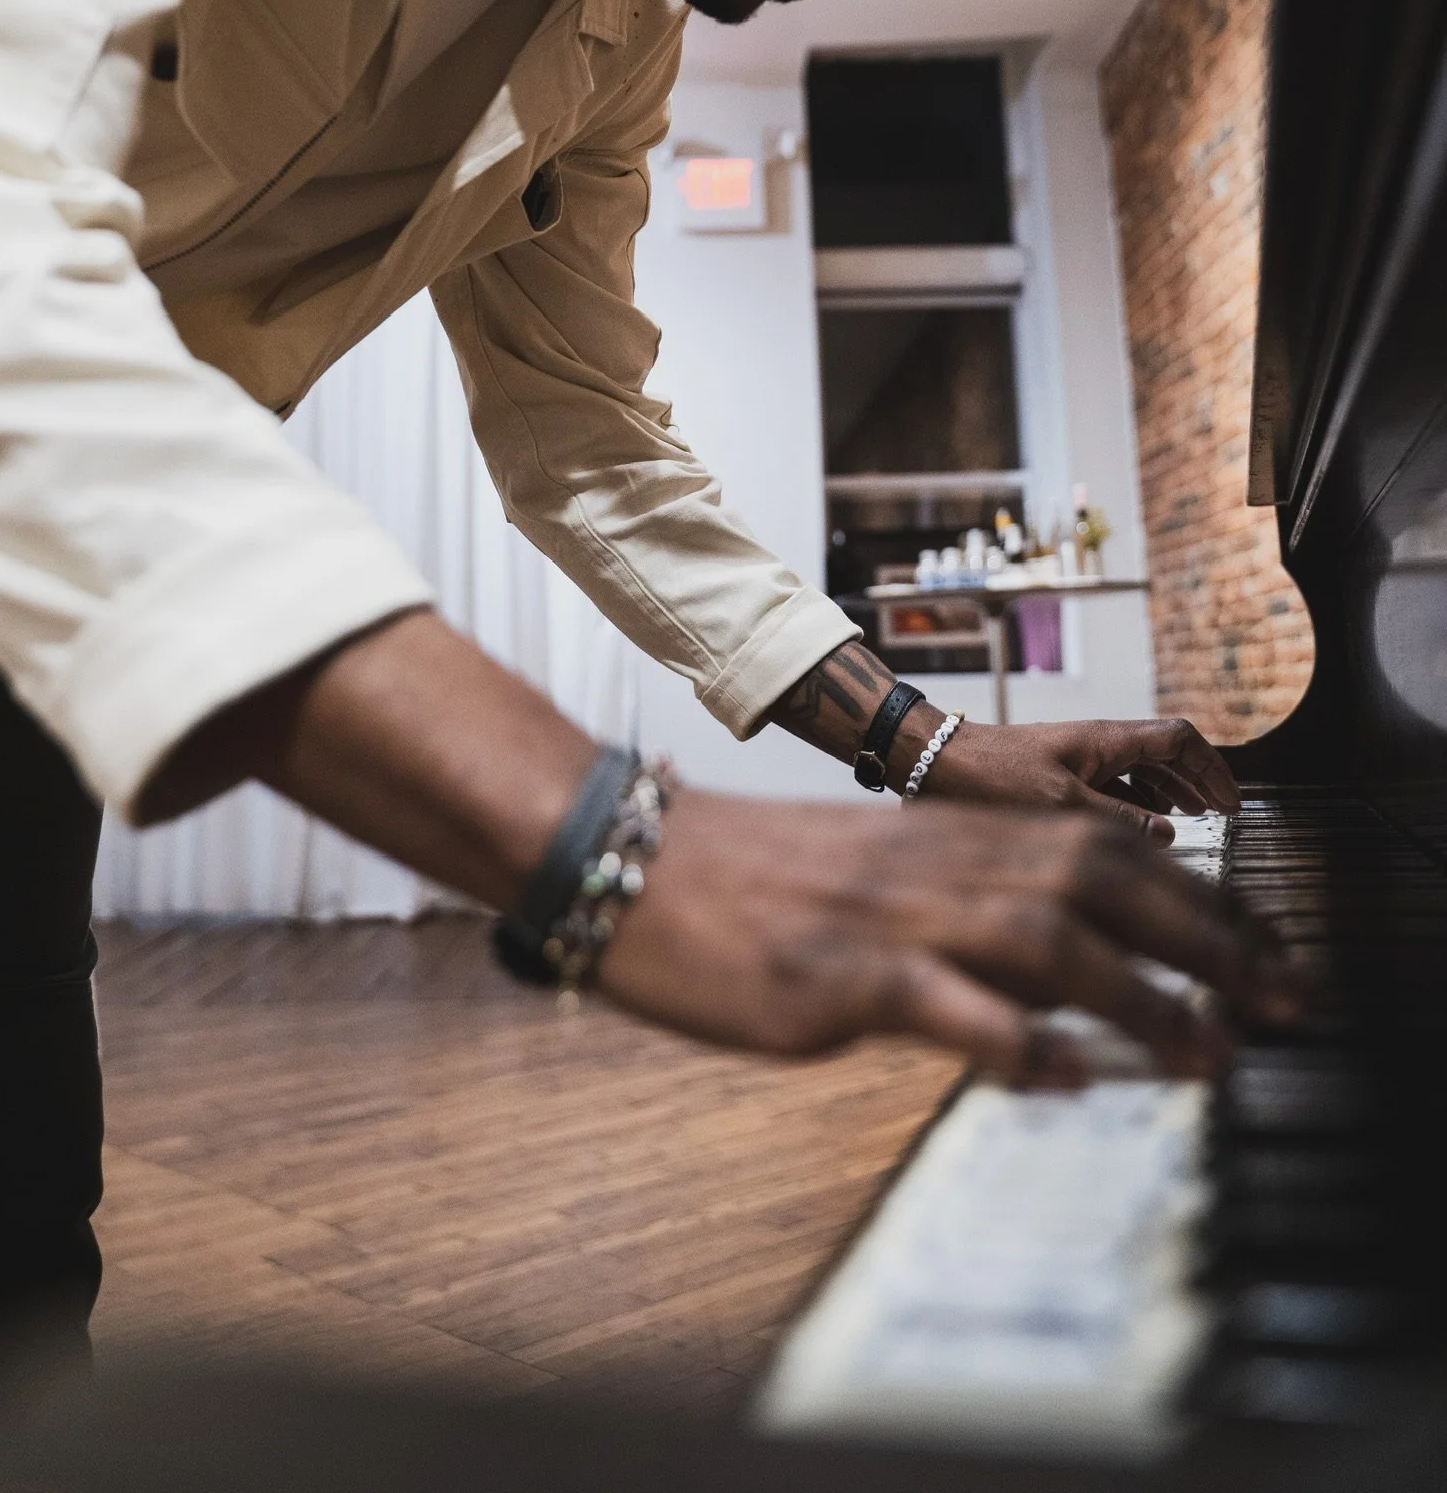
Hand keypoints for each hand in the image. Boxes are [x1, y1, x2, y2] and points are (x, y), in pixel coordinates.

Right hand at [601, 789, 1296, 1082]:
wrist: (632, 861)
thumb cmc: (752, 879)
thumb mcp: (877, 882)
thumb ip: (966, 916)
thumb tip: (1061, 992)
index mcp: (950, 839)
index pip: (1106, 849)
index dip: (1201, 898)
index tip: (1266, 952)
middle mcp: (937, 864)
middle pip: (1102, 879)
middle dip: (1208, 940)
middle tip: (1280, 1000)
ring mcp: (889, 915)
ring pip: (1043, 932)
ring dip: (1140, 994)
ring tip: (1205, 1050)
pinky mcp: (833, 972)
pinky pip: (939, 999)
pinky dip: (1008, 1038)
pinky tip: (1058, 1075)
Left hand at [914, 715, 1240, 843]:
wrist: (932, 763)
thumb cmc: (987, 777)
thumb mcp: (1060, 805)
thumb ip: (1118, 821)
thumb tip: (1168, 835)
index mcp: (1105, 740)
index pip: (1179, 737)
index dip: (1213, 767)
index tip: (1232, 802)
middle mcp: (1097, 745)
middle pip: (1165, 754)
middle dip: (1197, 781)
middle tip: (1222, 814)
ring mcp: (1078, 760)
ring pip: (1139, 771)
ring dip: (1168, 794)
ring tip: (1189, 821)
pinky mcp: (1058, 778)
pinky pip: (1112, 787)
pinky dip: (1135, 806)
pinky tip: (1134, 830)